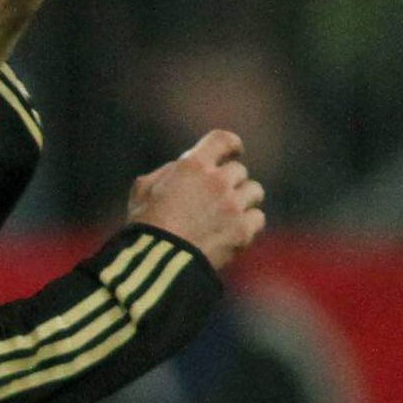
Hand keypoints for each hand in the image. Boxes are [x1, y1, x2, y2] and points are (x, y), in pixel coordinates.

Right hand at [126, 128, 266, 269]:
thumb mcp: (143, 189)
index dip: (231, 145)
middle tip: (218, 196)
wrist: (158, 262)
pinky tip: (234, 230)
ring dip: (243, 199)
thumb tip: (183, 168)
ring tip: (229, 213)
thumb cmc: (145, 225)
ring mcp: (233, 205)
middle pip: (239, 170)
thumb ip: (168, 172)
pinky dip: (248, 223)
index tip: (234, 152)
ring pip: (254, 191)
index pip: (223, 140)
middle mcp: (217, 181)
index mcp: (192, 165)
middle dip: (230, 181)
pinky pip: (258, 217)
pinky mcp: (243, 230)